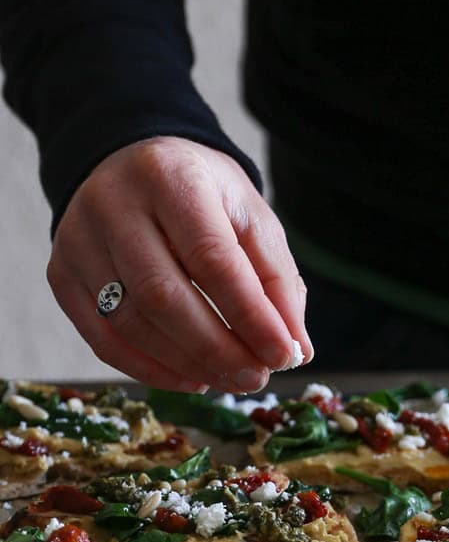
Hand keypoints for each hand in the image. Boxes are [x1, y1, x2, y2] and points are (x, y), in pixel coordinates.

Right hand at [47, 138, 311, 391]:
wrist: (129, 162)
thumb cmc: (201, 195)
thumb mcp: (249, 217)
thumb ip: (276, 279)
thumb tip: (295, 349)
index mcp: (171, 177)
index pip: (212, 258)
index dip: (250, 315)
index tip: (283, 355)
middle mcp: (113, 204)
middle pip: (163, 296)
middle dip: (218, 349)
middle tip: (256, 378)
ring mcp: (78, 239)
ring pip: (130, 322)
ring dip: (187, 364)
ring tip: (230, 379)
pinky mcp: (60, 273)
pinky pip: (102, 338)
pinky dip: (150, 369)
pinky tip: (191, 378)